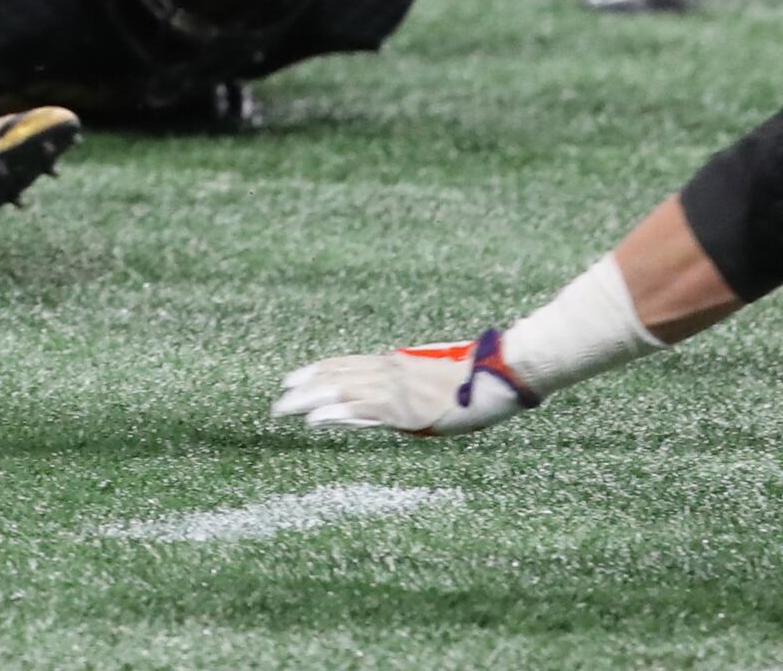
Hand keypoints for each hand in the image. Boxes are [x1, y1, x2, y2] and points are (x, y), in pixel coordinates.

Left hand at [274, 332, 538, 435]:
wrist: (503, 372)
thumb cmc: (480, 376)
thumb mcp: (438, 376)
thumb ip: (413, 383)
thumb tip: (400, 398)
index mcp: (397, 363)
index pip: (346, 364)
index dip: (318, 371)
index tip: (293, 378)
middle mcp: (390, 371)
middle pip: (336, 376)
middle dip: (304, 387)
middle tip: (279, 397)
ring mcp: (395, 388)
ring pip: (340, 391)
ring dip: (308, 401)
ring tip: (282, 409)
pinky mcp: (404, 408)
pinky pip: (361, 410)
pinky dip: (334, 414)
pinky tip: (313, 419)